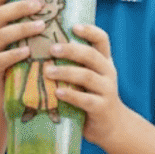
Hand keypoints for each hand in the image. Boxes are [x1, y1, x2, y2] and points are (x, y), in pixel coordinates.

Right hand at [0, 0, 44, 104]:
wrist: (3, 93)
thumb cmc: (19, 61)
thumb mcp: (22, 40)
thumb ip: (31, 24)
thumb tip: (58, 4)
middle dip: (19, 8)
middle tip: (39, 5)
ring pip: (1, 35)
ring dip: (22, 29)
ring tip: (41, 26)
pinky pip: (0, 59)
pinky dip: (14, 54)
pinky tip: (28, 52)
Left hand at [44, 24, 128, 148]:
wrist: (112, 126)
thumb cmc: (92, 96)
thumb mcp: (89, 77)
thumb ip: (76, 63)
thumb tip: (43, 45)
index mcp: (104, 61)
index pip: (102, 39)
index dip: (89, 30)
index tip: (72, 26)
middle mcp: (108, 72)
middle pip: (91, 55)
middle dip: (71, 50)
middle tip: (51, 49)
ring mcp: (107, 90)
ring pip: (87, 76)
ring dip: (65, 72)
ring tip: (48, 71)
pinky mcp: (102, 108)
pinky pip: (86, 100)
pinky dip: (71, 95)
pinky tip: (57, 93)